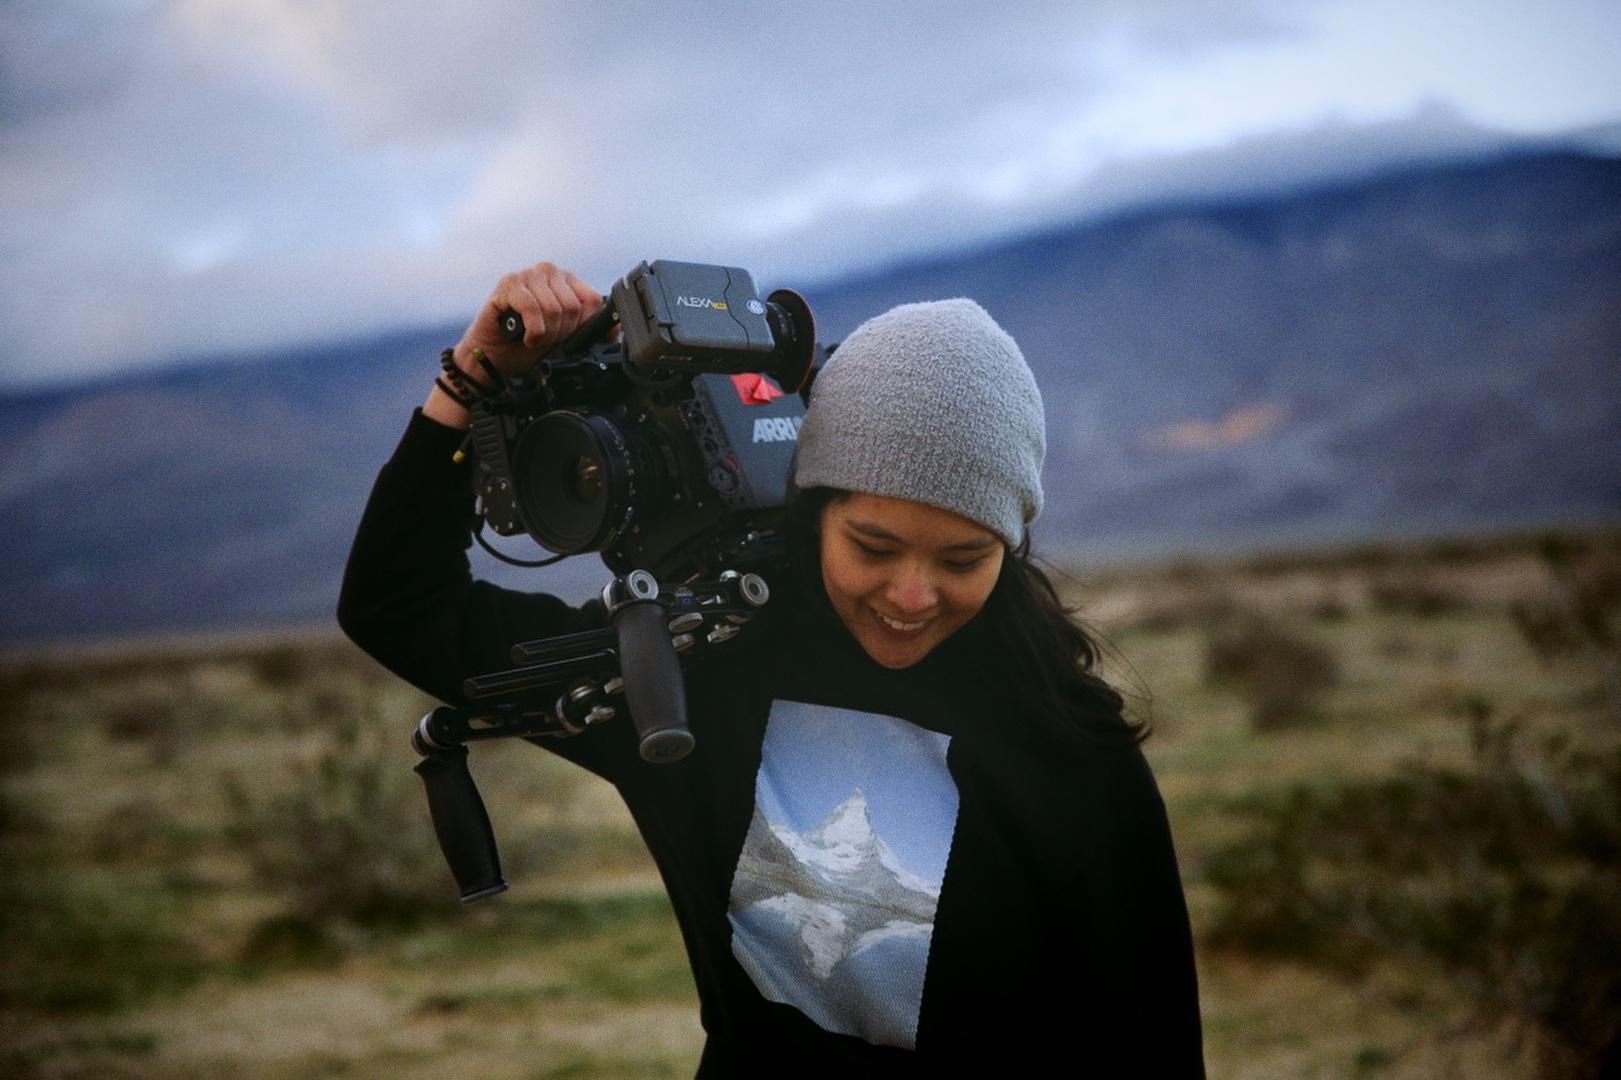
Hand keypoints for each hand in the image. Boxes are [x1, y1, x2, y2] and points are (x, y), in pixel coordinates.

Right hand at [454, 261, 602, 382]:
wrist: (496, 360)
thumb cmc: (530, 347)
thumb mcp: (569, 342)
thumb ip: (594, 332)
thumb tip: (619, 328)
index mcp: (569, 282)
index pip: (592, 300)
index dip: (581, 327)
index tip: (566, 337)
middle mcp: (550, 273)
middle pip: (573, 306)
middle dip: (561, 333)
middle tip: (544, 339)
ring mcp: (529, 274)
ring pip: (554, 308)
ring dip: (545, 334)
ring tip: (533, 337)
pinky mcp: (509, 283)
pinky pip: (532, 307)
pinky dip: (532, 330)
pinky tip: (524, 336)